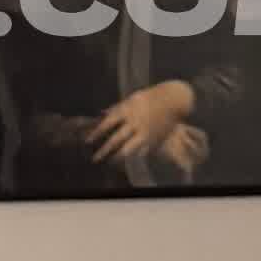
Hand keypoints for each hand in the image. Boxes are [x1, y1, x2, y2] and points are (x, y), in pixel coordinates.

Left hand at [85, 78, 199, 164]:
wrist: (172, 100)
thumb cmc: (149, 98)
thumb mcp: (131, 99)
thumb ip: (116, 108)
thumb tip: (101, 114)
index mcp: (126, 110)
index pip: (107, 123)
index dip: (96, 133)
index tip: (88, 142)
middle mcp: (134, 122)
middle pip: (116, 139)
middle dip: (104, 151)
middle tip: (94, 159)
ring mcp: (144, 132)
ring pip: (129, 148)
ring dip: (118, 157)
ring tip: (111, 163)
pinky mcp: (154, 139)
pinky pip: (142, 151)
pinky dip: (134, 156)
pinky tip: (127, 161)